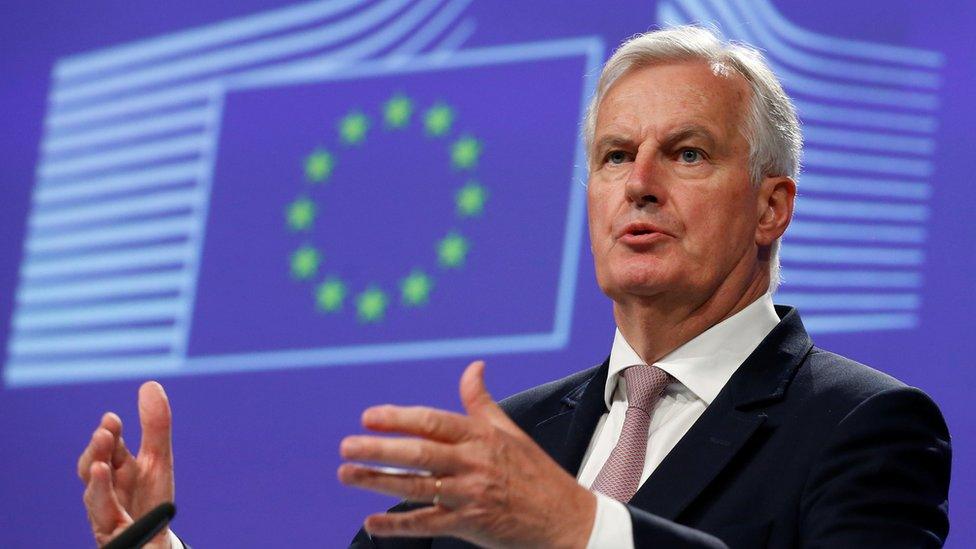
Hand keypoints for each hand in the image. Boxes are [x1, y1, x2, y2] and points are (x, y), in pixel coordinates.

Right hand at [77, 381, 174, 547]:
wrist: (150, 540)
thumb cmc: (149, 497)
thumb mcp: (158, 461)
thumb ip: (155, 427)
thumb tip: (150, 384)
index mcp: (118, 470)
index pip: (108, 449)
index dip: (108, 434)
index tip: (112, 419)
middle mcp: (107, 492)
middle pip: (95, 472)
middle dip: (97, 453)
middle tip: (104, 434)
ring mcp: (107, 517)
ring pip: (96, 504)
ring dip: (97, 487)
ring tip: (100, 468)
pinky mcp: (115, 540)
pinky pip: (112, 535)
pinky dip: (113, 525)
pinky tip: (120, 521)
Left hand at [338, 361, 596, 548]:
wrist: (565, 518)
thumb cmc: (535, 472)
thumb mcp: (509, 430)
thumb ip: (481, 401)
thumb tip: (473, 367)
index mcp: (481, 436)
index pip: (433, 421)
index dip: (399, 418)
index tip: (369, 417)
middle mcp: (474, 463)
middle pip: (419, 453)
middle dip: (378, 450)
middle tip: (346, 446)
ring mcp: (471, 495)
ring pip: (416, 487)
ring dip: (377, 482)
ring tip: (347, 475)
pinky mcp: (470, 524)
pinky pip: (426, 524)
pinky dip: (397, 524)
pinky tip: (372, 522)